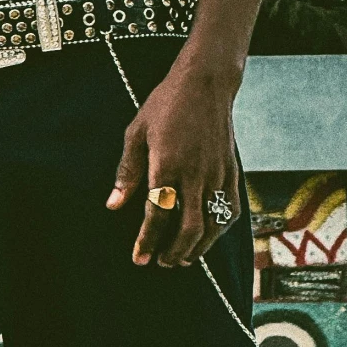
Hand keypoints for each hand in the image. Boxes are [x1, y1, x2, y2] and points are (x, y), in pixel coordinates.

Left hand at [105, 56, 240, 268]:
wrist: (206, 83)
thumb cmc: (166, 105)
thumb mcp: (136, 133)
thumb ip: (127, 172)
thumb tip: (114, 205)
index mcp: (168, 164)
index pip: (157, 213)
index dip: (148, 240)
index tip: (140, 258)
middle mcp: (195, 173)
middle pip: (188, 228)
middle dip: (174, 252)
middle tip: (161, 262)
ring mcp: (217, 173)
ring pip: (212, 225)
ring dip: (197, 247)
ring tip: (182, 258)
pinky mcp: (232, 171)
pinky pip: (230, 210)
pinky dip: (219, 230)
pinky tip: (207, 237)